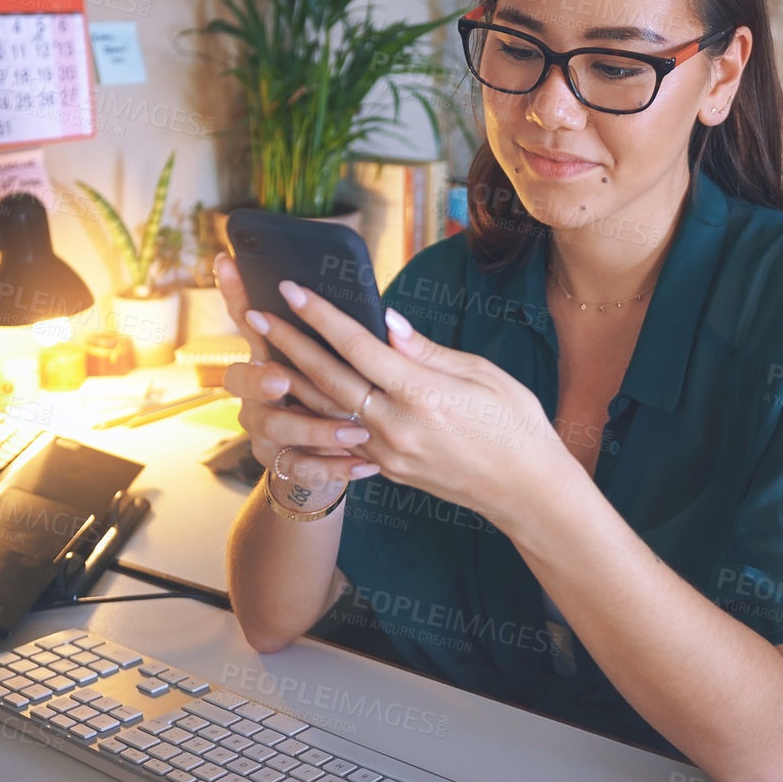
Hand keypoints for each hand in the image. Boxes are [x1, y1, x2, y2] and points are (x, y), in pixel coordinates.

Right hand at [214, 254, 379, 510]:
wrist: (338, 459)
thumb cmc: (351, 396)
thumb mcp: (362, 364)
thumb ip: (369, 343)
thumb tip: (388, 318)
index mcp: (275, 353)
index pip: (248, 317)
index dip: (235, 291)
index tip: (230, 262)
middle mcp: (260, 389)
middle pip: (244, 378)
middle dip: (261, 377)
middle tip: (283, 378)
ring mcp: (266, 428)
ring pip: (275, 427)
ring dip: (314, 429)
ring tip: (354, 431)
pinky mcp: (283, 462)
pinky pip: (300, 468)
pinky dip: (333, 467)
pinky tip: (364, 464)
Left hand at [240, 275, 572, 526]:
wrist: (527, 492)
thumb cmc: (516, 425)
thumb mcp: (482, 374)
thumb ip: (427, 351)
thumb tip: (386, 321)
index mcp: (425, 395)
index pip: (360, 347)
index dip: (322, 316)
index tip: (292, 289)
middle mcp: (399, 427)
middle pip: (330, 379)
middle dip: (288, 343)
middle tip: (255, 314)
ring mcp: (389, 454)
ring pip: (327, 412)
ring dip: (291, 378)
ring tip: (262, 350)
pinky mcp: (388, 470)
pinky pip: (341, 438)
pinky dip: (315, 414)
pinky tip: (295, 395)